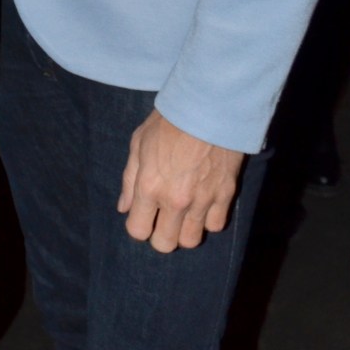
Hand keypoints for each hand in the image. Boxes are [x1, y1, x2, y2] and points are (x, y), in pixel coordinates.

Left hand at [117, 111, 244, 252]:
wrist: (209, 105)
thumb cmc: (169, 121)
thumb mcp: (139, 143)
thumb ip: (129, 179)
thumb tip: (123, 207)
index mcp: (149, 186)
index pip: (138, 231)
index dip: (139, 226)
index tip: (143, 216)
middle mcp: (175, 199)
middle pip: (164, 243)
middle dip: (160, 235)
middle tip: (164, 219)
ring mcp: (202, 200)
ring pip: (191, 240)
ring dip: (185, 231)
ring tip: (184, 215)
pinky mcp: (225, 195)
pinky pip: (216, 226)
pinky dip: (209, 220)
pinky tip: (204, 205)